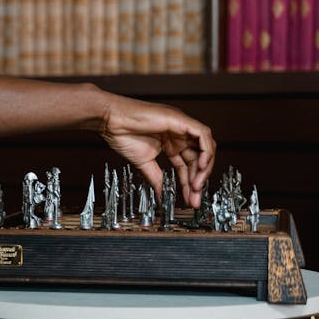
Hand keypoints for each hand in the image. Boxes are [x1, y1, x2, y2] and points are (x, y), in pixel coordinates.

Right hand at [98, 94, 215, 208]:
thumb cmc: (122, 135)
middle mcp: (179, 135)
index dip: (189, 183)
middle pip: (198, 159)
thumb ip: (157, 179)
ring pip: (206, 148)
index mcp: (171, 143)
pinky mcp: (181, 120)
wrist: (111, 122)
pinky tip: (199, 167)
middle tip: (194, 197)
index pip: (187, 166)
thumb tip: (163, 197)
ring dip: (204, 169)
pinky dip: (206, 151)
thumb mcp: (144, 163)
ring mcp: (181, 127)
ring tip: (196, 186)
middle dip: (198, 180)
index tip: (189, 199)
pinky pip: (203, 135)